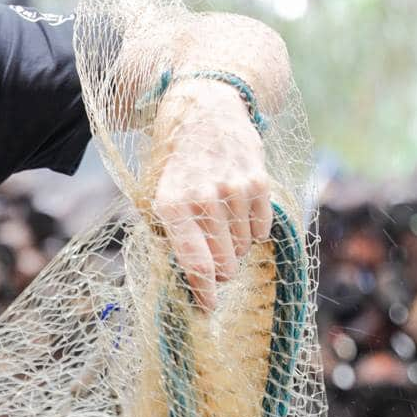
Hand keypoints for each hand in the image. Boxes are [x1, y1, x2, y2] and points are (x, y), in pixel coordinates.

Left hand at [150, 77, 272, 314]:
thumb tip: (183, 276)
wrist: (203, 109)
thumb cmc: (174, 160)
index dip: (204, 292)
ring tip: (221, 224)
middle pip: (224, 262)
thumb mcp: (154, 193)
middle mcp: (202, 199)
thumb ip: (166, 233)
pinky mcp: (258, 180)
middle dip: (220, 268)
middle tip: (214, 258)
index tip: (208, 308)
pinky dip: (251, 229)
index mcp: (171, 205)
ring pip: (243, 247)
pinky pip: (261, 228)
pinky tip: (237, 211)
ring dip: (234, 246)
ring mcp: (233, 189)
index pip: (195, 264)